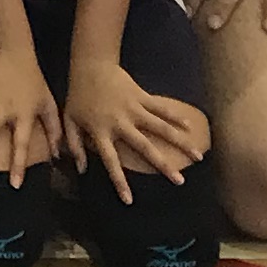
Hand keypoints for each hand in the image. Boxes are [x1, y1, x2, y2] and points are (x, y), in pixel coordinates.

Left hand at [61, 54, 207, 193]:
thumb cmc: (78, 95)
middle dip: (163, 165)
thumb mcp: (69, 120)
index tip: (129, 201)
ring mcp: (134, 109)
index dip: (119, 181)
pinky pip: (161, 108)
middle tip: (180, 181)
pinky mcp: (141, 96)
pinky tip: (190, 127)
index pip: (111, 161)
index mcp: (101, 131)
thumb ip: (74, 145)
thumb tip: (81, 169)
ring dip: (180, 142)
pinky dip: (175, 117)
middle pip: (144, 147)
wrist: (90, 64)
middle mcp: (121, 122)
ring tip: (197, 156)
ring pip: (160, 128)